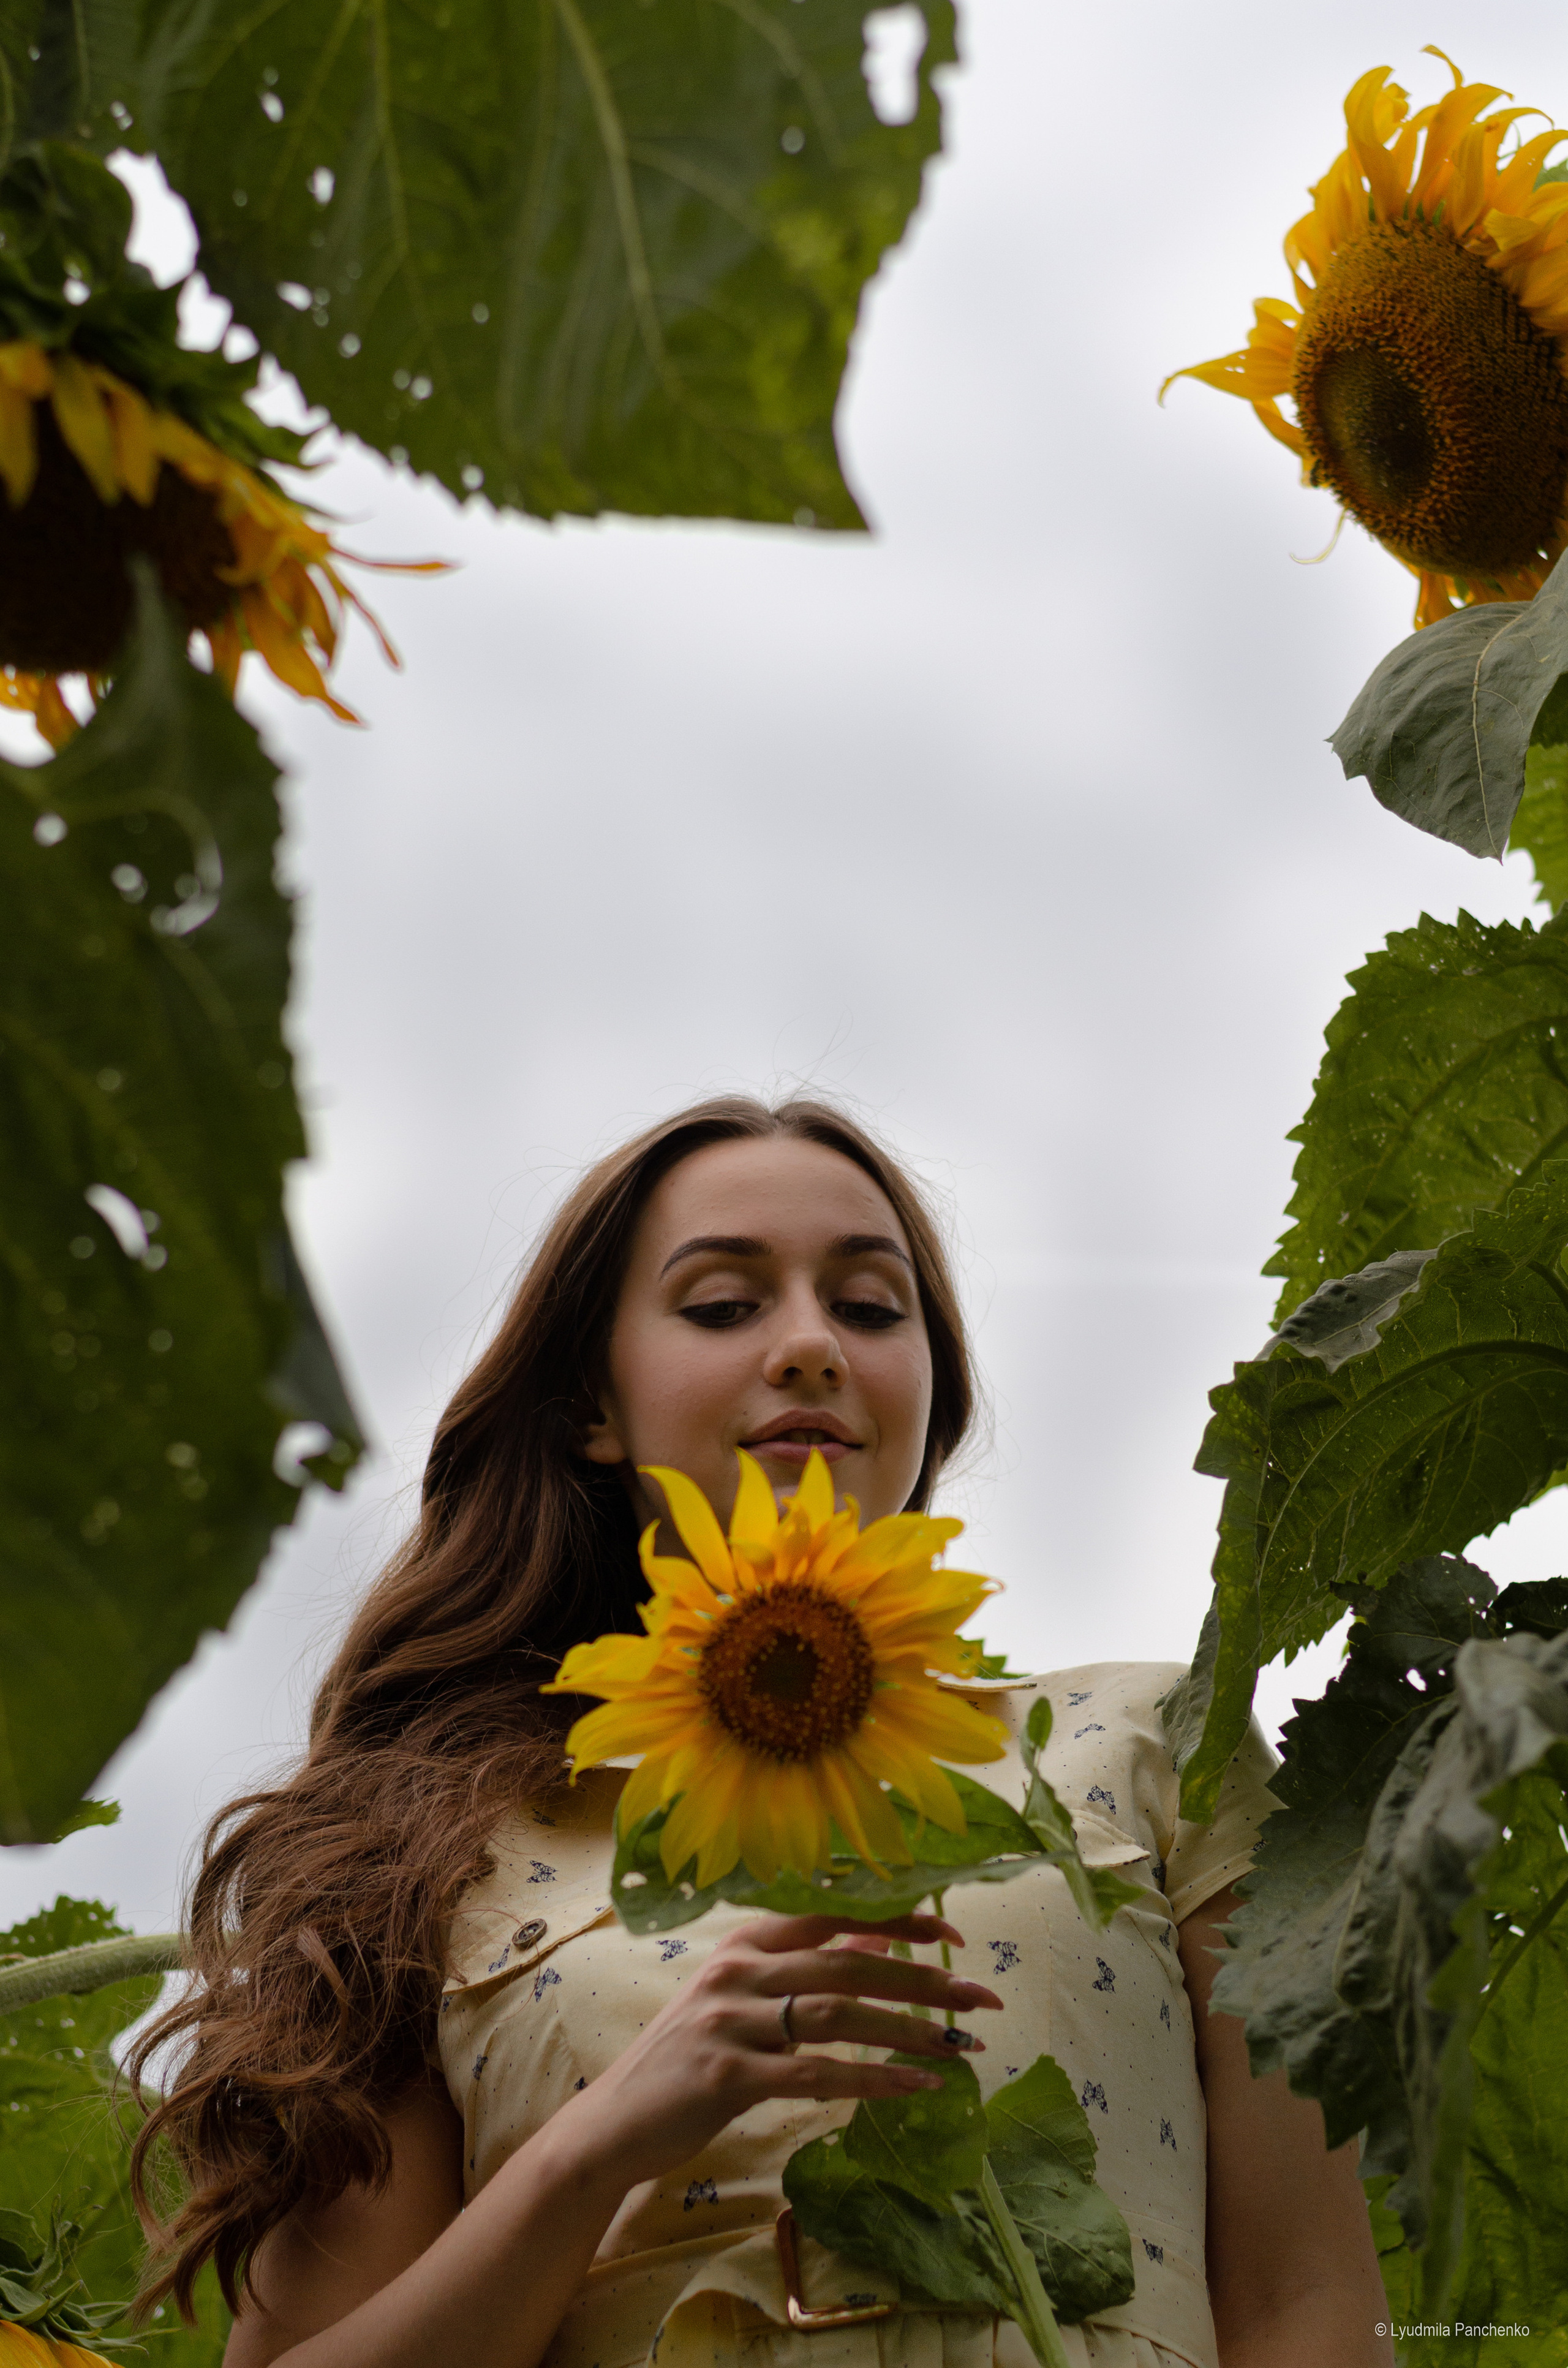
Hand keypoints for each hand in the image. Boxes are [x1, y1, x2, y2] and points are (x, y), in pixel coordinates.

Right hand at [554, 1910, 999, 2195]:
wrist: (616, 2122)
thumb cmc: (690, 2058)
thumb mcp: (743, 1997)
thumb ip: (806, 1968)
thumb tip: (880, 1942)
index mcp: (746, 1940)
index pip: (835, 1913)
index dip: (899, 1919)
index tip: (954, 1932)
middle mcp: (738, 1968)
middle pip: (850, 1964)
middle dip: (925, 1982)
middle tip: (981, 1999)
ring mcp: (729, 2020)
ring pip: (840, 2016)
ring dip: (910, 2033)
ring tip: (962, 2050)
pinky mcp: (727, 2075)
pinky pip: (817, 2073)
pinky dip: (875, 2079)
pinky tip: (917, 2088)